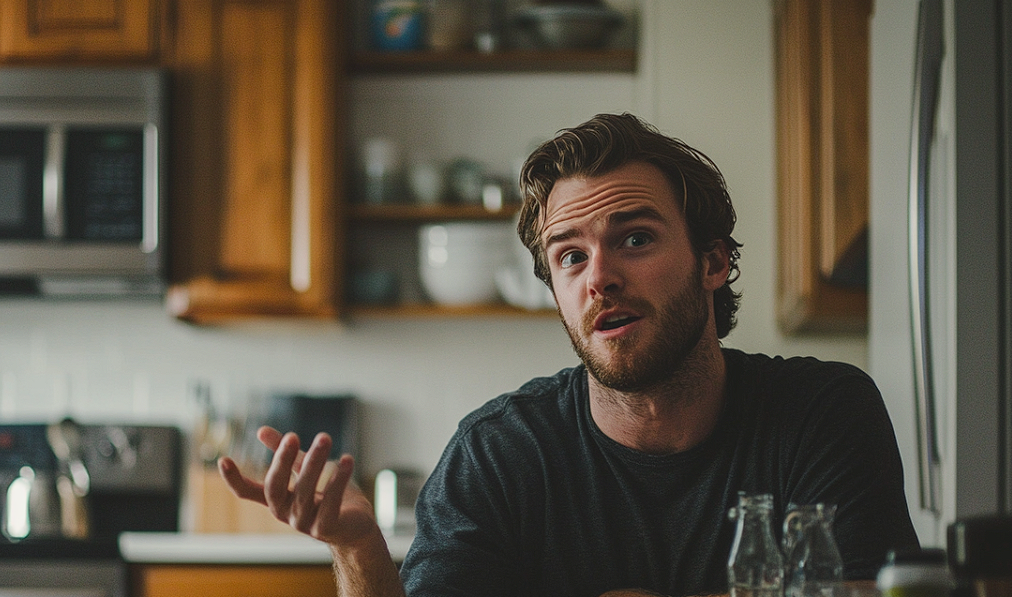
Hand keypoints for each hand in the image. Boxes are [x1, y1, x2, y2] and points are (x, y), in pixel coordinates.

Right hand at [218, 426, 378, 547]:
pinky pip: (331, 503)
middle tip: (292, 436)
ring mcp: (304, 523)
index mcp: (278, 500)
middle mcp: (286, 513)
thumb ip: (287, 454)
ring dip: (315, 462)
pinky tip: (347, 460)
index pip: (248, 493)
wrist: (357, 528)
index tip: (223, 460)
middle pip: (275, 488)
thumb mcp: (305, 471)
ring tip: (325, 437)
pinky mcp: (326, 527)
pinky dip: (338, 480)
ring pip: (304, 491)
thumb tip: (260, 431)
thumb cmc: (328, 497)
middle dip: (281, 461)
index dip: (234, 479)